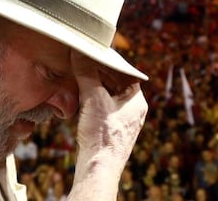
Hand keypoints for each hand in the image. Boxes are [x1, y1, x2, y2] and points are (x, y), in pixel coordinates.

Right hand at [71, 50, 147, 168]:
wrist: (98, 166)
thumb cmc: (102, 134)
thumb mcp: (93, 97)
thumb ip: (86, 72)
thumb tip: (79, 52)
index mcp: (137, 100)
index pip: (125, 72)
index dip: (109, 62)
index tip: (95, 54)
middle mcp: (134, 110)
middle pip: (117, 83)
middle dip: (100, 73)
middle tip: (84, 63)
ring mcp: (124, 120)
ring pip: (110, 95)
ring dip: (96, 86)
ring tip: (80, 77)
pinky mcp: (113, 129)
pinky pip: (105, 107)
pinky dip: (94, 99)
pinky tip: (82, 97)